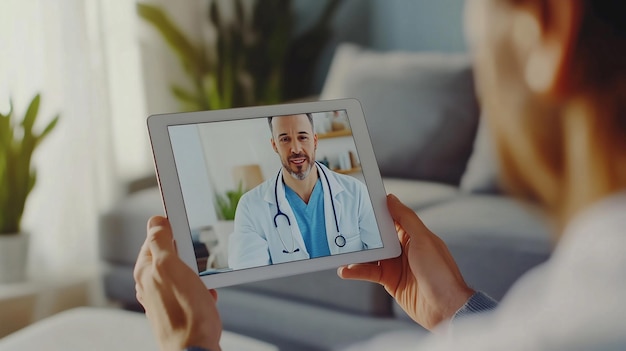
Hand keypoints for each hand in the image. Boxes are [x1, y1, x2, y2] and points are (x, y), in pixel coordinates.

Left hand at [134, 216, 221, 350]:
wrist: (196, 349)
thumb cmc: (186, 313)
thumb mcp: (171, 266)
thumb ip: (160, 242)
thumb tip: (155, 222)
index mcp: (145, 271)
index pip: (153, 238)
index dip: (170, 229)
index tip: (184, 226)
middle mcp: (151, 285)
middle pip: (170, 255)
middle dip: (188, 255)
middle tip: (197, 260)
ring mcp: (164, 299)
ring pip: (183, 273)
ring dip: (197, 274)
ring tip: (202, 282)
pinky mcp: (179, 311)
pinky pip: (192, 291)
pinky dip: (202, 291)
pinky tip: (206, 297)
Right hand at [338, 194, 473, 330]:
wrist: (445, 308)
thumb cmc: (441, 273)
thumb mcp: (423, 239)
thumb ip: (406, 218)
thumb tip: (391, 198)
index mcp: (413, 235)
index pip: (391, 217)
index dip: (376, 210)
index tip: (358, 202)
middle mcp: (403, 248)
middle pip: (377, 236)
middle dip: (360, 232)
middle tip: (342, 228)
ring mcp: (396, 265)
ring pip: (370, 255)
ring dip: (355, 255)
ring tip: (340, 253)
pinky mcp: (390, 281)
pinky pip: (369, 273)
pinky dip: (356, 271)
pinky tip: (346, 270)